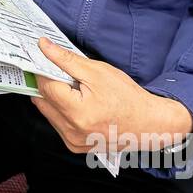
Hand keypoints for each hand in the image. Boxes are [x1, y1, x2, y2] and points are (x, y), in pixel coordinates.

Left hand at [31, 38, 192, 154]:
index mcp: (77, 112)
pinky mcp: (74, 146)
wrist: (148, 124)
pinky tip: (78, 104)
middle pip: (43, 100)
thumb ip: (67, 59)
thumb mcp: (98, 72)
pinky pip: (57, 124)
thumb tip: (44, 47)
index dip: (43, 69)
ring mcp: (72, 141)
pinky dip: (61, 111)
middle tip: (62, 73)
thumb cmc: (128, 98)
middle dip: (48, 83)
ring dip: (54, 98)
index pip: (45, 86)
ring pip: (47, 112)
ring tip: (75, 90)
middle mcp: (71, 131)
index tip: (44, 59)